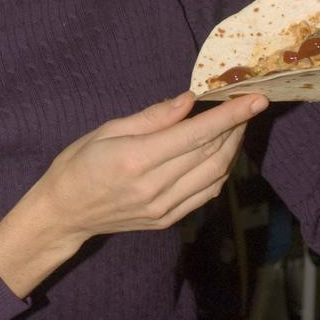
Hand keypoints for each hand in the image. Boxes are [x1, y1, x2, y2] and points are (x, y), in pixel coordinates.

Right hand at [41, 90, 267, 243]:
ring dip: (232, 148)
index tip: (256, 99)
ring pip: (215, 175)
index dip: (230, 115)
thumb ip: (152, 117)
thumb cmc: (79, 163)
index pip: (196, 134)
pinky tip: (220, 152)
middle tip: (249, 105)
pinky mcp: (167, 220)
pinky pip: (205, 194)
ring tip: (237, 125)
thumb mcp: (107, 130)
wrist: (64, 212)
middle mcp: (154, 187)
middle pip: (211, 153)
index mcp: (137, 159)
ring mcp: (163, 208)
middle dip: (236, 127)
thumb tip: (189, 100)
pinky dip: (220, 171)